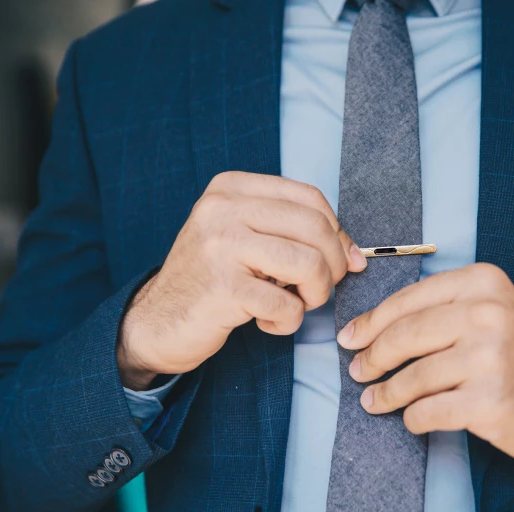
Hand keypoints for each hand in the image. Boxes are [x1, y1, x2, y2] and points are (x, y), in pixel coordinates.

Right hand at [118, 171, 366, 389]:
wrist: (157, 320)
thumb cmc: (214, 279)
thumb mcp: (246, 239)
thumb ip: (294, 234)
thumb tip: (355, 255)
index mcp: (231, 188)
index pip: (310, 197)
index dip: (337, 232)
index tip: (342, 260)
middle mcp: (222, 208)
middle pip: (316, 228)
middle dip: (334, 266)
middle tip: (318, 289)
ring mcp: (220, 246)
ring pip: (309, 264)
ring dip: (315, 295)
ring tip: (295, 305)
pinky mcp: (222, 288)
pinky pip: (287, 305)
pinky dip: (288, 321)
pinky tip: (266, 321)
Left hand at [336, 263, 513, 464]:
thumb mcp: (494, 308)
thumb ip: (444, 308)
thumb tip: (374, 327)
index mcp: (483, 283)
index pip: (409, 300)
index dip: (372, 322)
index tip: (351, 338)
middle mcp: (486, 314)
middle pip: (404, 336)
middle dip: (372, 357)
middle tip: (357, 371)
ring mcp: (489, 358)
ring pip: (412, 377)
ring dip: (386, 393)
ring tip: (375, 400)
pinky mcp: (489, 401)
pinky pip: (427, 411)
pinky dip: (412, 417)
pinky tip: (413, 417)